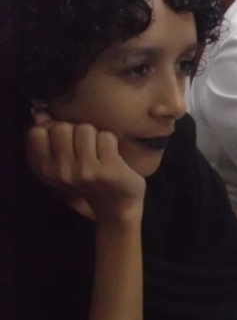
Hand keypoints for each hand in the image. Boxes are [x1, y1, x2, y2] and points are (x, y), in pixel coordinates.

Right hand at [26, 109, 145, 223]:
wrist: (117, 206)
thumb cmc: (89, 179)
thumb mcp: (62, 163)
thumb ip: (49, 138)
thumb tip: (41, 113)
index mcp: (45, 170)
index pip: (37, 133)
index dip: (54, 129)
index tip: (67, 141)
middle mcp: (61, 172)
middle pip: (62, 127)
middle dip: (76, 131)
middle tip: (87, 147)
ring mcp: (84, 172)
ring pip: (86, 129)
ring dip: (96, 136)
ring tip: (100, 152)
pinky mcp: (107, 171)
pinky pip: (107, 137)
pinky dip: (112, 142)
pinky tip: (113, 157)